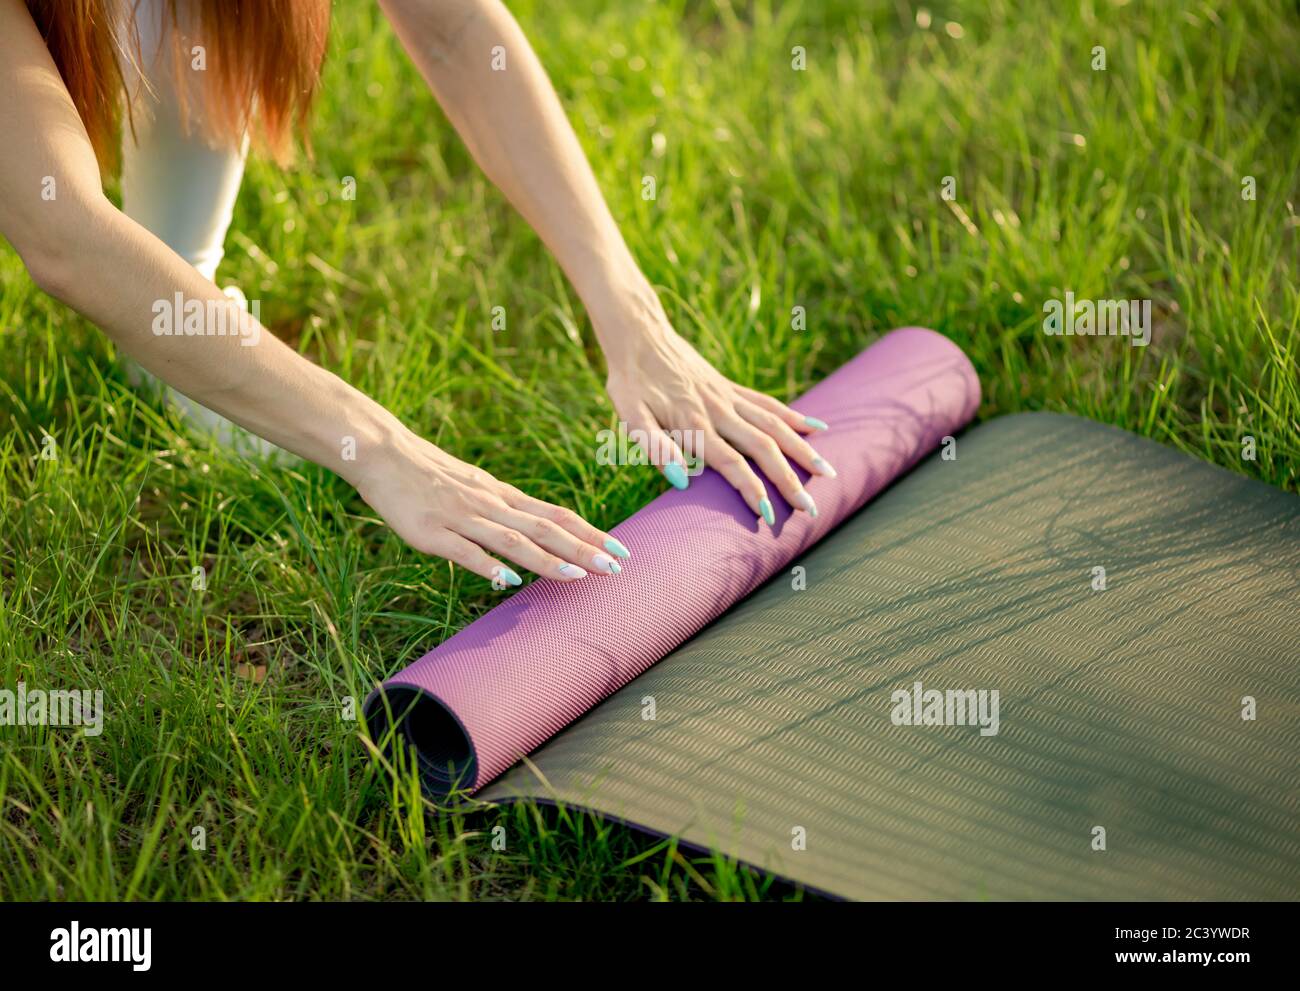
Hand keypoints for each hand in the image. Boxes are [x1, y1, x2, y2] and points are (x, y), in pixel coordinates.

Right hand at [354, 428, 629, 586]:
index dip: (590, 533)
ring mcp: (462, 518)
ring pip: (512, 540)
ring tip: (578, 576)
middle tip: (616, 567)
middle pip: (545, 528)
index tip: (621, 550)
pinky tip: (509, 580)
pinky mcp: (432, 533)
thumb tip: (531, 538)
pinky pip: (464, 551)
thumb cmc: (428, 473)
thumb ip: (502, 513)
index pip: (556, 515)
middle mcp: (490, 505)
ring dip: (548, 559)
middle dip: (582, 549)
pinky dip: (488, 565)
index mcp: (502, 496)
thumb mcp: (475, 487)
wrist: (383, 453)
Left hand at [597, 285, 835, 524]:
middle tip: (811, 508)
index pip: (732, 464)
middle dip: (790, 480)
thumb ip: (654, 447)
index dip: (752, 491)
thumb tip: (682, 481)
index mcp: (694, 424)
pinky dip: (794, 417)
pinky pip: (768, 404)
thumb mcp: (629, 415)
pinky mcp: (731, 388)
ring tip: (827, 473)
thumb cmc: (629, 381)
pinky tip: (817, 429)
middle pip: (764, 448)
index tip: (770, 517)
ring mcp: (729, 397)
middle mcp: (719, 411)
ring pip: (775, 425)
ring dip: (803, 450)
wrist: (639, 334)